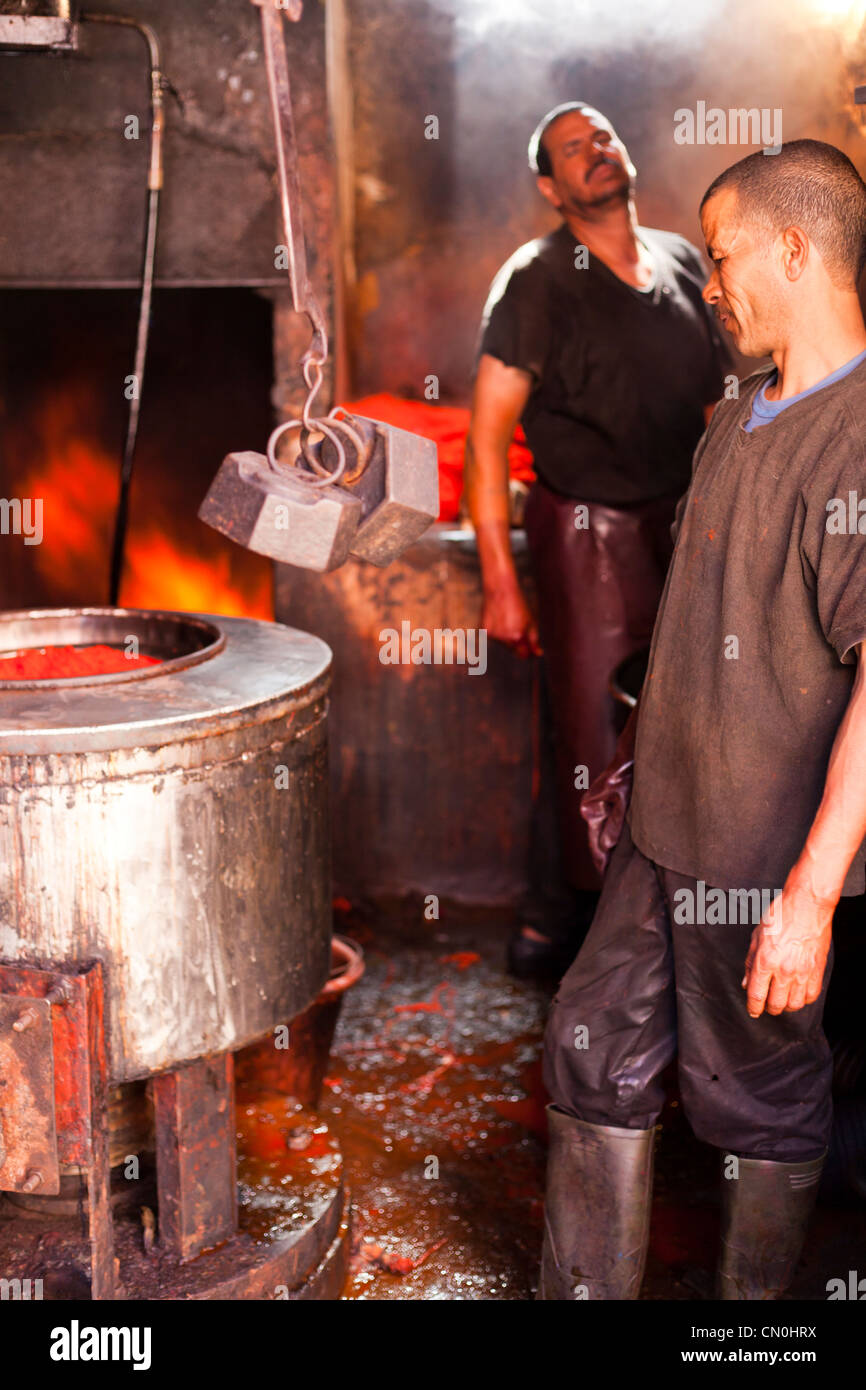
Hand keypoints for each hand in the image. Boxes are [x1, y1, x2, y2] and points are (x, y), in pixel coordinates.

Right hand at [481, 582, 540, 658]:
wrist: (500, 590)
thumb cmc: (518, 605)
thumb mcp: (530, 621)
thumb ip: (534, 639)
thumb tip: (538, 654)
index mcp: (517, 636)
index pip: (523, 654)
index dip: (527, 653)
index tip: (530, 648)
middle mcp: (504, 638)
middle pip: (513, 650)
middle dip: (517, 643)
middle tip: (518, 625)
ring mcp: (493, 635)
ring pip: (503, 643)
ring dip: (506, 636)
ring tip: (507, 619)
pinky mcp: (485, 631)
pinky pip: (494, 637)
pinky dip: (497, 631)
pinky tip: (499, 618)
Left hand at [742, 880, 833, 1017]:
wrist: (807, 906)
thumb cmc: (780, 916)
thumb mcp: (756, 937)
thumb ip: (749, 962)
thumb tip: (745, 983)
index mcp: (765, 961)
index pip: (757, 995)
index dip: (753, 1007)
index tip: (753, 1011)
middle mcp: (784, 970)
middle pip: (776, 1004)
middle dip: (769, 1008)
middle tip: (767, 1003)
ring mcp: (802, 972)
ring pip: (794, 1005)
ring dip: (786, 1005)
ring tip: (783, 998)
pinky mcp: (817, 970)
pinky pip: (811, 996)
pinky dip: (803, 999)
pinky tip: (798, 992)